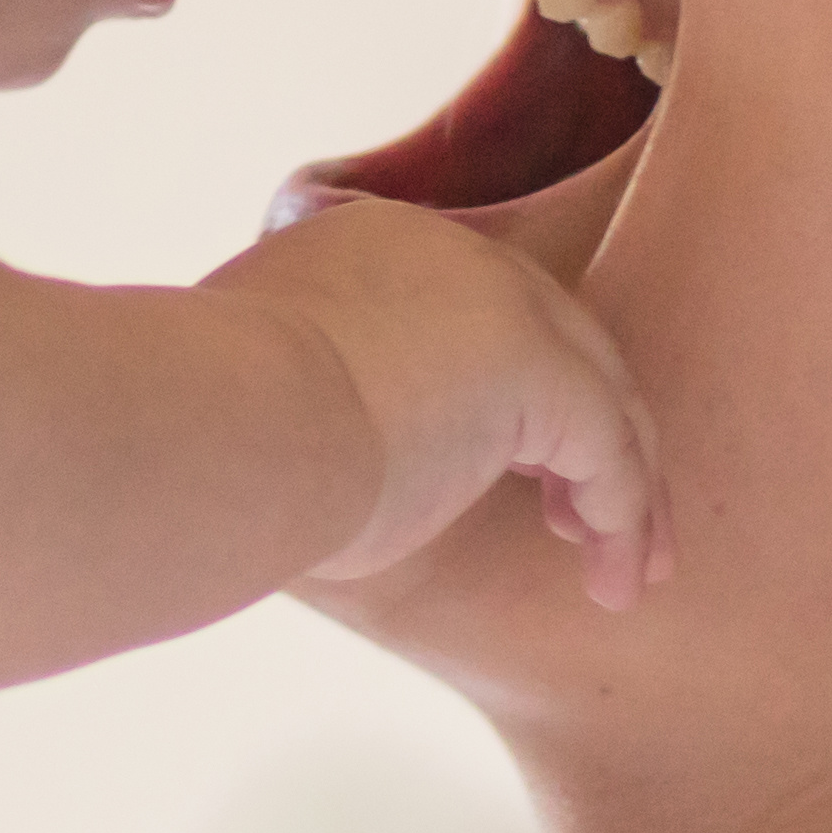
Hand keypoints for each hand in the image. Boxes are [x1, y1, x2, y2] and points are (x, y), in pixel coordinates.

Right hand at [218, 189, 664, 600]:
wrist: (213, 424)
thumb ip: (311, 395)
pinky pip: (611, 450)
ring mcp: (500, 303)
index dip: (512, 401)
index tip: (523, 476)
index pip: (479, 314)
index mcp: (376, 251)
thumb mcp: (258, 394)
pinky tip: (615, 581)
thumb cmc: (205, 436)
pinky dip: (626, 520)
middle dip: (586, 438)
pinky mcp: (537, 365)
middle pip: (558, 344)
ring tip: (626, 576)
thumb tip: (314, 453)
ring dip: (622, 493)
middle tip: (585, 524)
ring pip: (600, 395)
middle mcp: (449, 258)